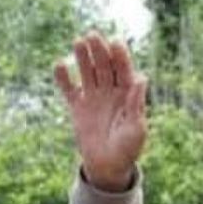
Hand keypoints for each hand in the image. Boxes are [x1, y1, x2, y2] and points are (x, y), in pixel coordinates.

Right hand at [54, 31, 147, 191]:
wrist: (108, 167)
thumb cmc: (128, 149)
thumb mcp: (137, 128)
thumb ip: (137, 104)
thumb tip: (142, 78)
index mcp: (127, 95)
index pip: (124, 70)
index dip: (120, 57)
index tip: (116, 44)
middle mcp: (110, 92)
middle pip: (104, 66)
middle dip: (99, 51)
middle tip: (93, 36)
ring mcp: (93, 97)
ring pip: (87, 72)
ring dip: (83, 57)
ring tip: (78, 43)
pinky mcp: (77, 106)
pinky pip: (68, 89)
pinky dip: (63, 78)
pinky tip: (59, 65)